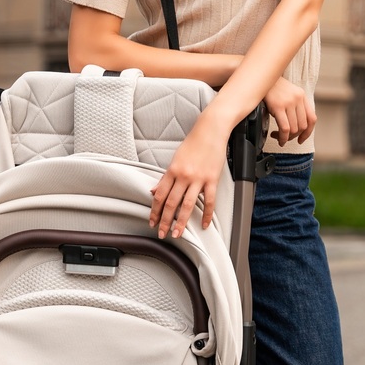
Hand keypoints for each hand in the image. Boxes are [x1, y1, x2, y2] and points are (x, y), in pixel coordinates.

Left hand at [149, 111, 231, 238]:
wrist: (210, 130)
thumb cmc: (193, 143)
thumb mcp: (175, 159)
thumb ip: (165, 177)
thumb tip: (153, 190)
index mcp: (172, 170)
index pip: (159, 195)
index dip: (154, 211)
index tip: (152, 221)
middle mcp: (183, 176)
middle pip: (171, 203)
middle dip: (165, 221)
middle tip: (161, 233)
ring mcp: (198, 179)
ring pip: (187, 205)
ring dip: (181, 222)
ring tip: (177, 233)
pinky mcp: (212, 179)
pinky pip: (209, 201)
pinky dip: (207, 215)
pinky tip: (204, 224)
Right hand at [265, 77, 314, 145]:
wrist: (260, 77)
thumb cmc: (272, 87)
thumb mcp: (288, 93)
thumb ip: (295, 105)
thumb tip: (296, 124)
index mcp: (302, 96)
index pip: (312, 118)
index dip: (308, 132)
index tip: (301, 139)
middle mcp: (298, 99)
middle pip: (303, 126)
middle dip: (294, 136)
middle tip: (286, 138)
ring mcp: (289, 102)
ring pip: (294, 129)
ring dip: (286, 138)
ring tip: (279, 137)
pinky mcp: (278, 107)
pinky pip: (285, 128)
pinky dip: (282, 137)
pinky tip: (277, 137)